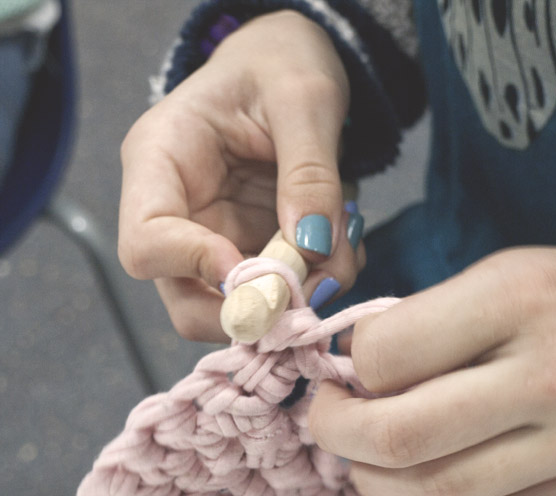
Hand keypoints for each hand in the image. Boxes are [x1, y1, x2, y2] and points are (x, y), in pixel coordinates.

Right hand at [118, 10, 363, 341]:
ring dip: (303, 292)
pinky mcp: (252, 248)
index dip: (196, 267)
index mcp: (160, 160)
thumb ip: (309, 172)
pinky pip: (281, 290)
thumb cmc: (280, 63)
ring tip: (344, 239)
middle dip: (257, 305)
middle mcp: (178, 210)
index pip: (145, 244)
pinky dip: (320, 279)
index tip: (260, 265)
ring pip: (242, 305)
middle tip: (318, 281)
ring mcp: (215, 236)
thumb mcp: (304, 98)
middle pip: (186, 298)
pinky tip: (342, 239)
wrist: (290, 66)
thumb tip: (311, 248)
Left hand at [309, 230, 555, 495]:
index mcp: (523, 297)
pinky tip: (425, 485)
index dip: (348, 361)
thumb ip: (437, 320)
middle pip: (404, 434)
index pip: (391, 350)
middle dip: (337, 433)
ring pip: (440, 493)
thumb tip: (360, 368)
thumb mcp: (513, 271)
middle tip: (325, 419)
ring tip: (364, 459)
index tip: (342, 364)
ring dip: (376, 481)